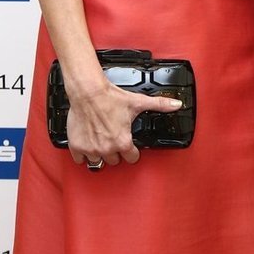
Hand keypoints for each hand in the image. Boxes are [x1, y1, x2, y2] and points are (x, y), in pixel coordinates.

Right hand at [65, 83, 182, 167]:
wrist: (88, 92)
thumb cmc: (110, 97)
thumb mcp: (138, 102)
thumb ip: (159, 105)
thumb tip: (176, 105)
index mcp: (123, 142)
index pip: (132, 158)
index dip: (132, 151)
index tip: (128, 145)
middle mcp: (107, 149)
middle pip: (115, 161)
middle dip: (115, 151)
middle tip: (113, 139)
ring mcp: (91, 149)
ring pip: (98, 162)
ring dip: (100, 154)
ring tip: (101, 142)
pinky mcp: (77, 146)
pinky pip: (80, 160)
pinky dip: (83, 154)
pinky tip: (87, 144)